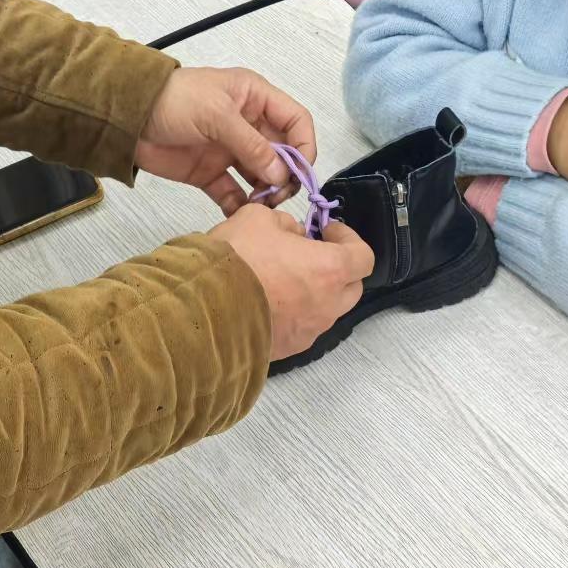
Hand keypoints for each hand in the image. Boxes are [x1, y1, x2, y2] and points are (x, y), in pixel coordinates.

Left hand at [136, 66, 316, 211]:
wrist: (125, 116)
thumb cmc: (172, 100)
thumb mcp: (216, 114)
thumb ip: (252, 145)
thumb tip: (281, 174)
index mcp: (255, 99)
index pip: (296, 121)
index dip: (304, 145)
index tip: (300, 172)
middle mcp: (247, 124)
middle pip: (282, 153)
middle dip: (285, 175)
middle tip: (278, 194)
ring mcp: (229, 150)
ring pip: (261, 176)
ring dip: (265, 193)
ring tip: (260, 206)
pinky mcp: (209, 172)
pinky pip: (232, 192)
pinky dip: (239, 205)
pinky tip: (240, 214)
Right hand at [211, 207, 372, 361]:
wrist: (203, 310)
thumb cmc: (238, 259)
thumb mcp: (258, 218)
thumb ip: (285, 223)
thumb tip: (293, 236)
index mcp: (330, 269)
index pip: (364, 256)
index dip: (348, 238)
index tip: (327, 230)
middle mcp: (328, 304)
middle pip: (351, 286)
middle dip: (337, 268)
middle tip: (310, 254)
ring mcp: (310, 331)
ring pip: (326, 309)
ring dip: (315, 292)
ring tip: (283, 279)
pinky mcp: (290, 349)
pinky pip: (303, 327)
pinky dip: (295, 313)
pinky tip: (267, 302)